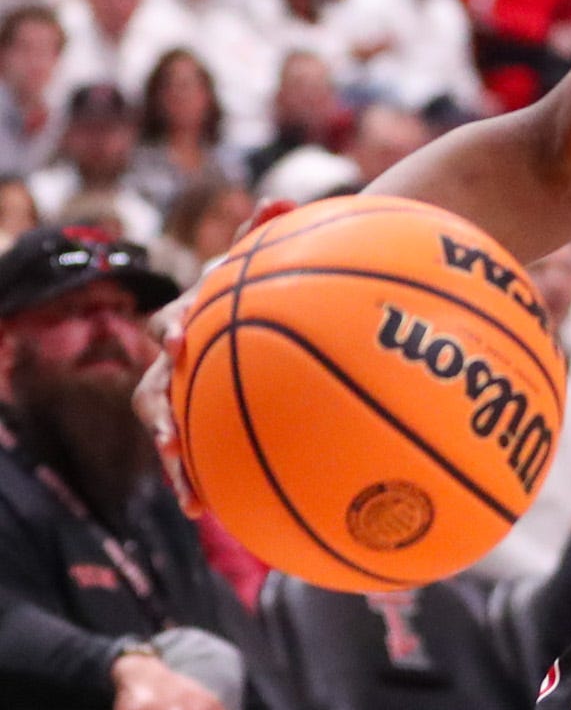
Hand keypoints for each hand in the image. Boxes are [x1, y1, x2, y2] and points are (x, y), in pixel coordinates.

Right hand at [135, 200, 294, 514]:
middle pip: (155, 391)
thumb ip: (267, 231)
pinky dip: (198, 481)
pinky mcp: (202, 421)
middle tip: (171, 445)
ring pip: (169, 432)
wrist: (270, 302)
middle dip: (160, 420)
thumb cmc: (267, 278)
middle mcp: (180, 357)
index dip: (173, 331)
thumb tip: (277, 198)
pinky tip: (210, 511)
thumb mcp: (268, 255)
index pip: (171, 323)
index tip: (181, 342)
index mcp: (193, 316)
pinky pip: (196, 455)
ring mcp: (186, 392)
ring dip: (175, 463)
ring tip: (188, 496)